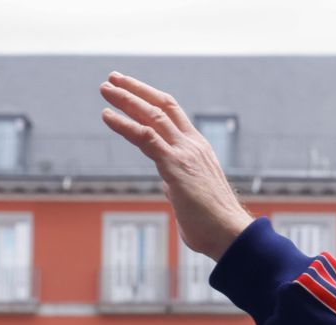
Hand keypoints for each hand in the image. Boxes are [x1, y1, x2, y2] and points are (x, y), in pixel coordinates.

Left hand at [99, 73, 252, 260]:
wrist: (230, 234)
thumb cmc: (213, 225)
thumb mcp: (190, 198)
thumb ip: (178, 186)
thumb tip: (167, 184)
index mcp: (198, 150)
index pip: (173, 115)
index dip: (151, 100)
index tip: (131, 91)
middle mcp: (192, 145)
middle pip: (162, 106)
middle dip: (136, 90)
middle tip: (113, 78)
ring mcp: (184, 153)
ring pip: (152, 115)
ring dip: (126, 99)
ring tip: (105, 88)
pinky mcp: (174, 166)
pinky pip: (145, 137)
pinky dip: (124, 124)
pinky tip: (106, 116)